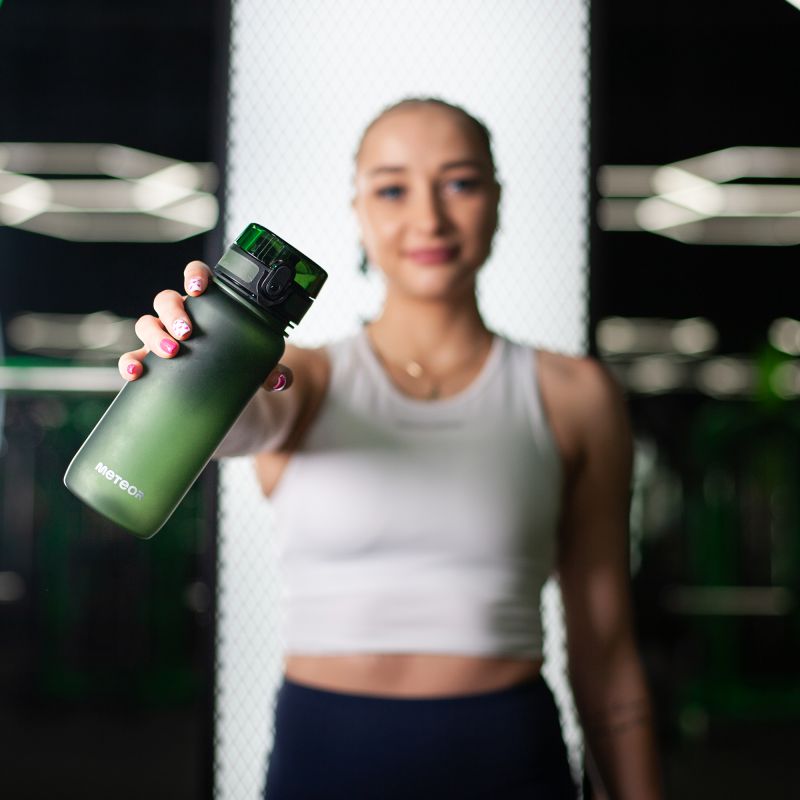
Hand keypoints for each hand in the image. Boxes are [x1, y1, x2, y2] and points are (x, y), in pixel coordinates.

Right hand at [117, 260, 293, 391]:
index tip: (200, 288)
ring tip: (172, 352)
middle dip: (173, 311)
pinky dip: (130, 364)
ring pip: (146, 324)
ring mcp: (163, 340)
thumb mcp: (257, 367)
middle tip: (187, 331)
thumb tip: (280, 379)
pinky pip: (132, 359)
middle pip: (167, 299)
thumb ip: (271, 370)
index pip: (197, 277)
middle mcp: (182, 318)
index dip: (195, 275)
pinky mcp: (151, 365)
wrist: (223, 399)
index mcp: (209, 308)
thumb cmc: (238, 367)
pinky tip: (135, 374)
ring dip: (155, 334)